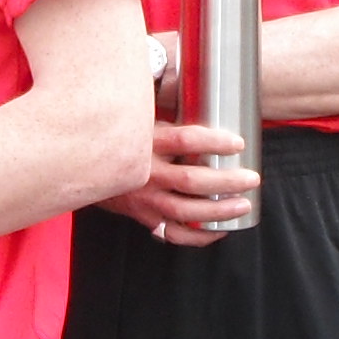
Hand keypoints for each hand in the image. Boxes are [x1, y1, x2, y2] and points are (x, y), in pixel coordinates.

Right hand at [101, 122, 260, 246]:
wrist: (86, 171)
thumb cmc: (124, 144)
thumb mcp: (143, 125)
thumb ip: (171, 122)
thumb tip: (206, 103)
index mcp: (148, 143)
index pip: (185, 140)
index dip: (214, 142)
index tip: (238, 143)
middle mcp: (147, 173)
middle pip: (192, 180)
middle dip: (226, 181)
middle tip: (251, 179)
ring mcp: (145, 199)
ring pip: (186, 211)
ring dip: (219, 211)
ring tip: (243, 205)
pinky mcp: (144, 218)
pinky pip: (175, 233)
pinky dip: (199, 236)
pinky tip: (220, 230)